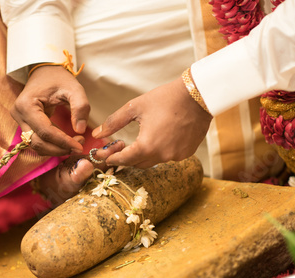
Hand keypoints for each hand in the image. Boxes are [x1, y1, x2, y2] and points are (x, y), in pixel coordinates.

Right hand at [11, 66, 89, 155]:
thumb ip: (80, 107)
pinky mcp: (25, 125)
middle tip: (79, 147)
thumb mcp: (74, 88)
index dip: (63, 142)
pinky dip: (52, 146)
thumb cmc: (58, 78)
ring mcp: (19, 120)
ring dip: (55, 150)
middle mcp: (18, 114)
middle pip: (38, 142)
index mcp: (26, 105)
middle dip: (59, 148)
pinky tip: (66, 143)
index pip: (45, 131)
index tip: (80, 146)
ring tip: (74, 144)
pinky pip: (37, 141)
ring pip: (36, 145)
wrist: (45, 71)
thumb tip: (80, 130)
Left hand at [92, 77, 212, 167]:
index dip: (112, 158)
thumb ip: (114, 122)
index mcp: (147, 146)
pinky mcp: (187, 153)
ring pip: (153, 160)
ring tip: (138, 141)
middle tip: (119, 147)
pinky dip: (160, 150)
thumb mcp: (135, 108)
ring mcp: (176, 156)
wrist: (197, 95)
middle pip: (138, 163)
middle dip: (126, 158)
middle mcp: (162, 155)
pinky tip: (159, 138)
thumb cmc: (165, 99)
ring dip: (143, 154)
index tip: (104, 155)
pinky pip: (168, 156)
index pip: (124, 160)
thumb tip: (97, 134)